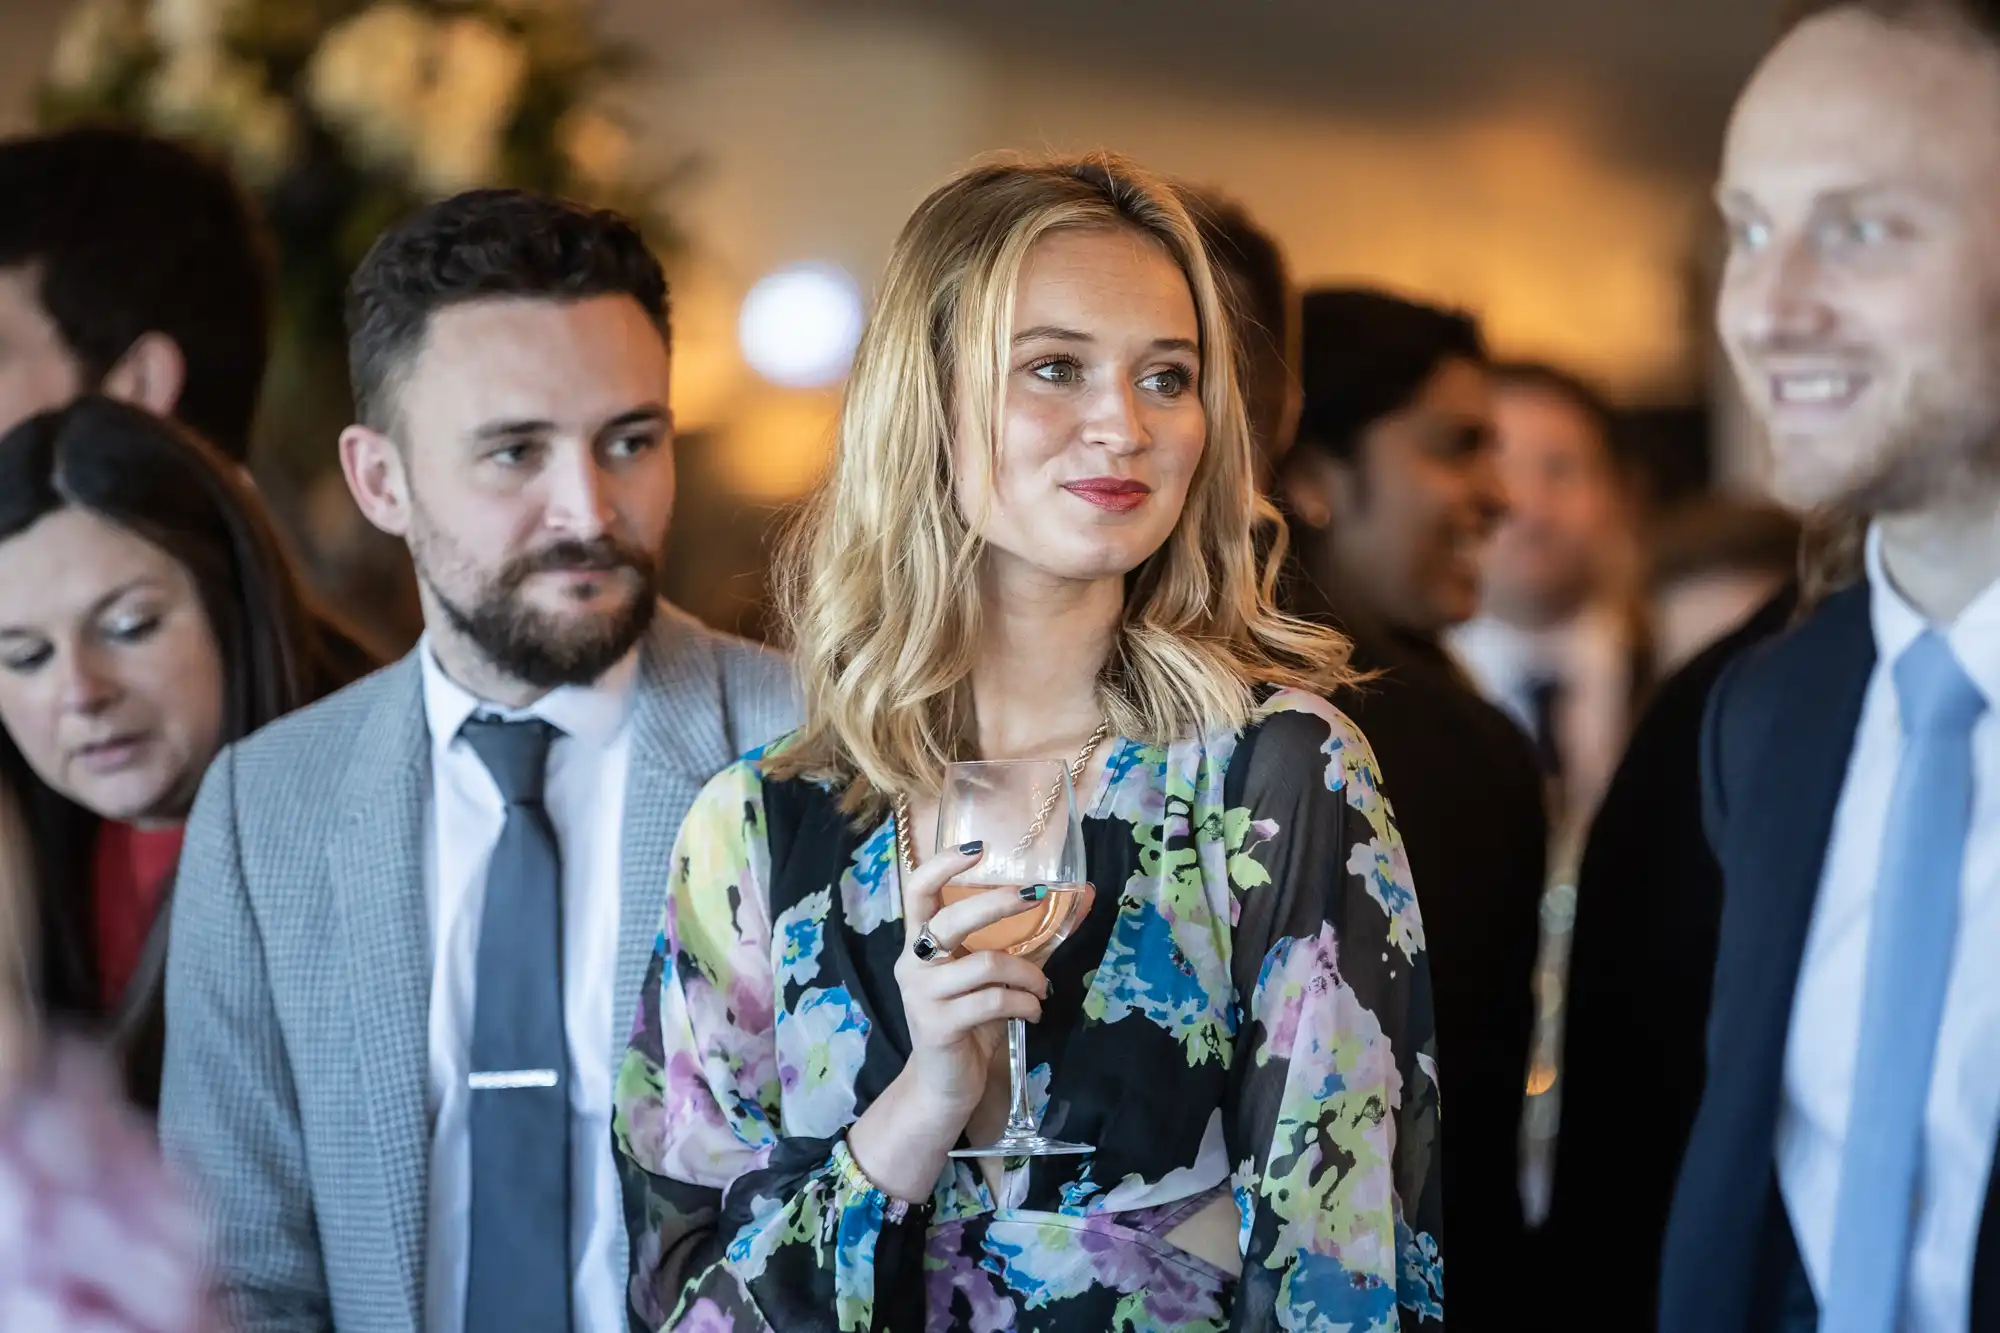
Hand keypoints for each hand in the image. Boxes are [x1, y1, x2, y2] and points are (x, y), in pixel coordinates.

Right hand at [892, 841, 1050, 1118]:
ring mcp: (921, 996)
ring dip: (1028, 974)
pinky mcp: (937, 1025)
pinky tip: (1033, 1012)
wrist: (945, 1086)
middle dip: (996, 904)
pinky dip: (1025, 1003)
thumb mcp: (977, 979)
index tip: (978, 847)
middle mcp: (911, 964)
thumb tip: (1046, 904)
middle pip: (951, 920)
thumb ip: (993, 945)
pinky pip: (994, 1000)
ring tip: (1043, 988)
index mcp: (917, 944)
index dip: (942, 864)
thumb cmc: (968, 1023)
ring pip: (986, 964)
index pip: (916, 891)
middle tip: (1033, 896)